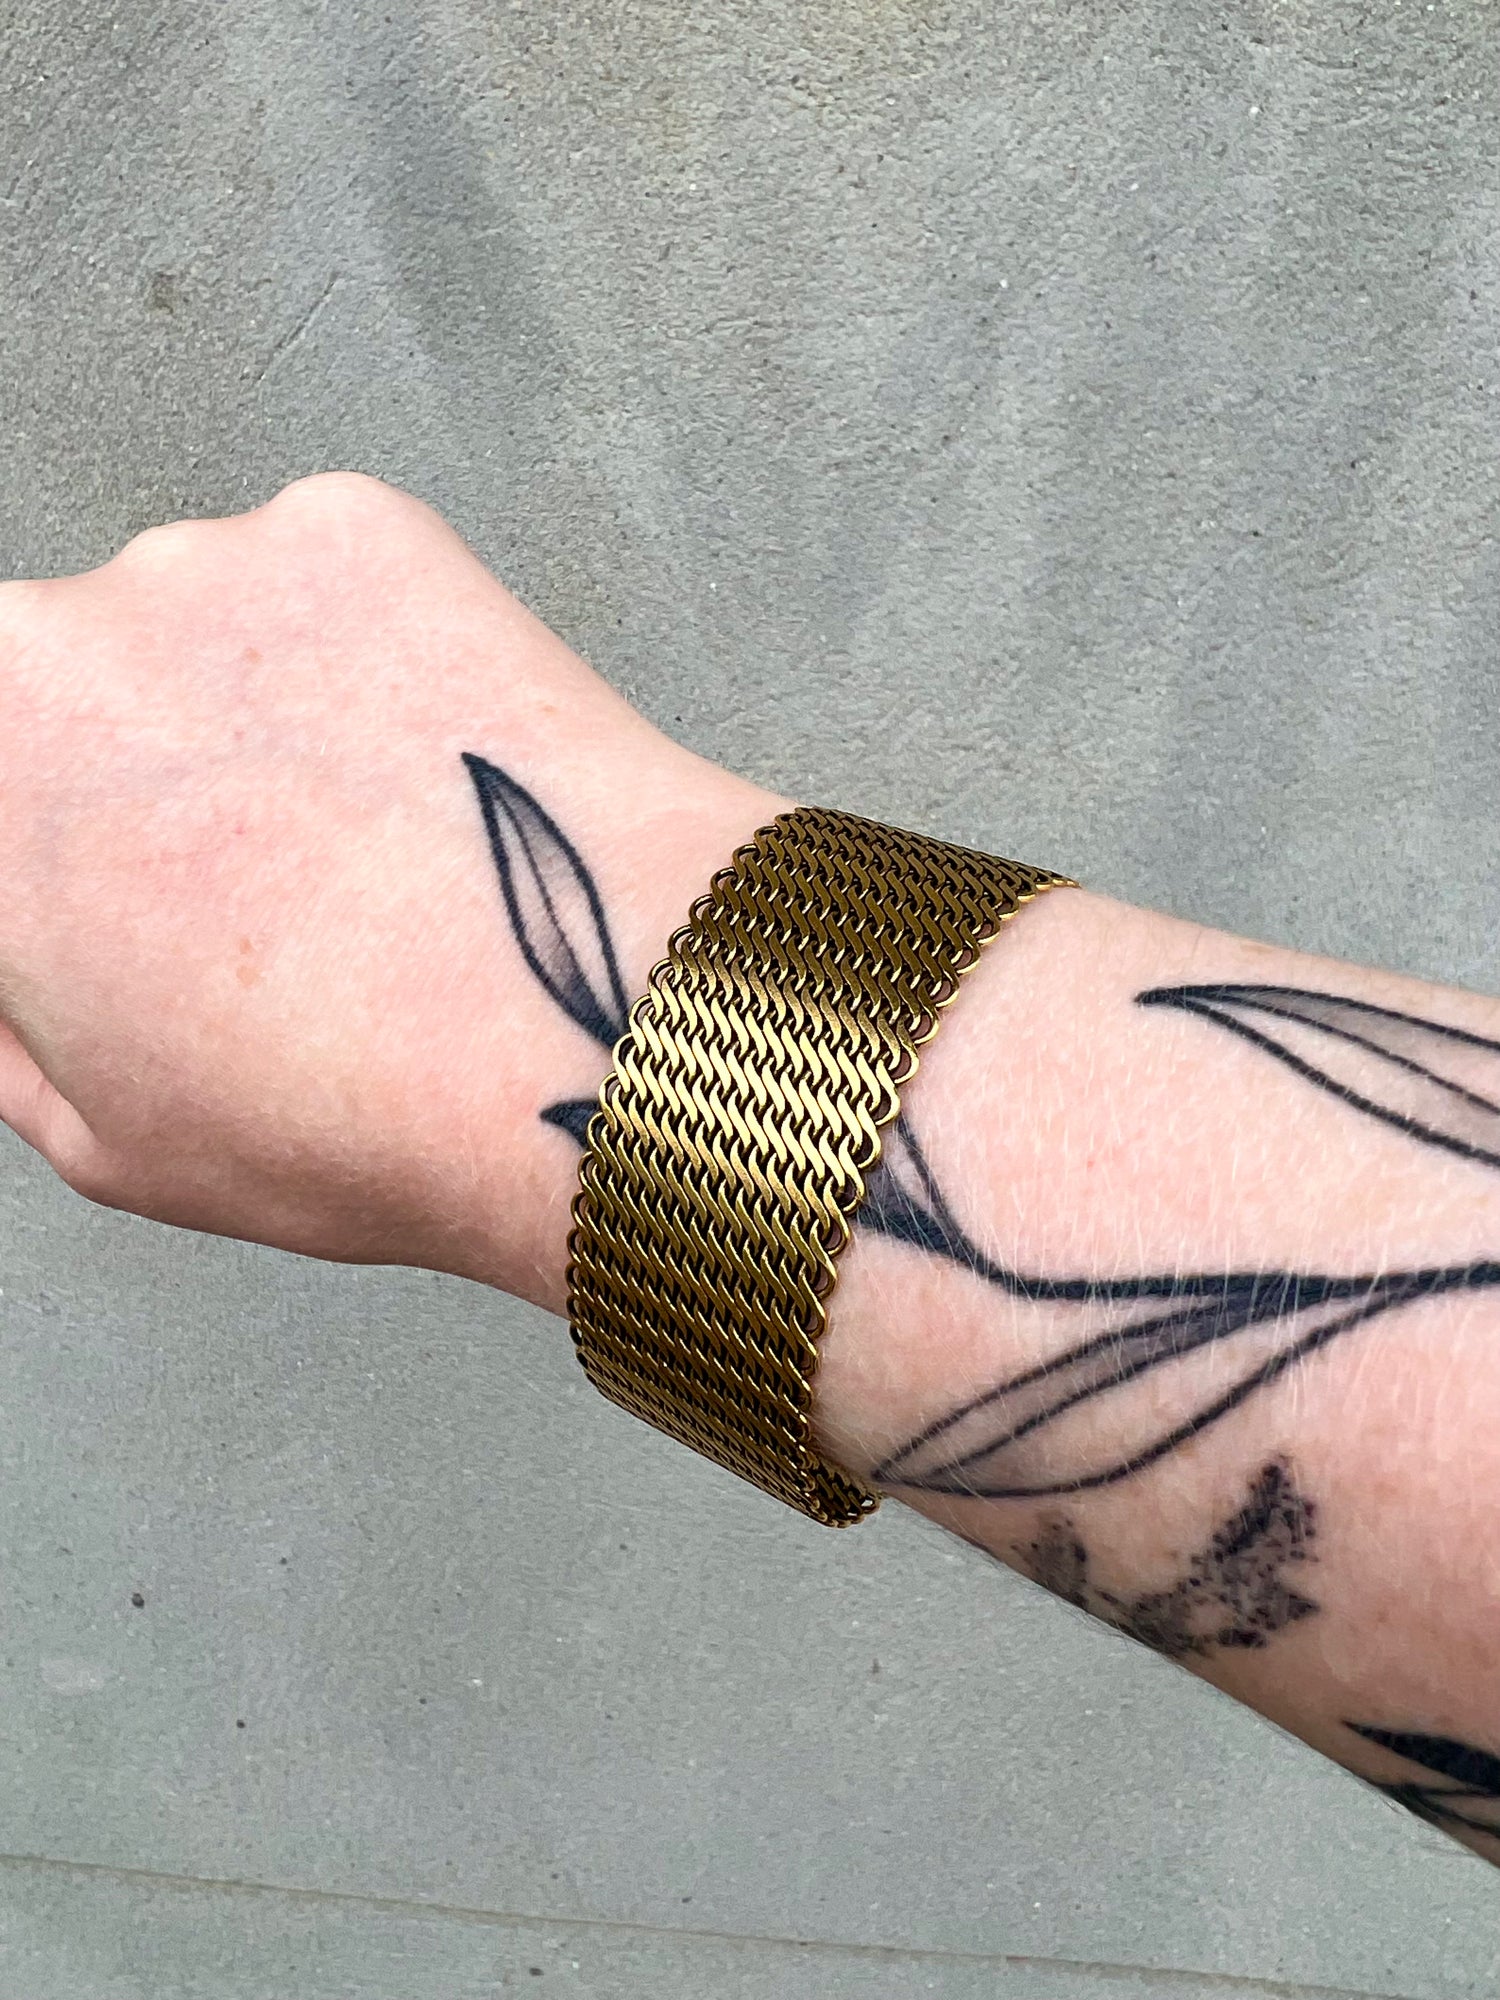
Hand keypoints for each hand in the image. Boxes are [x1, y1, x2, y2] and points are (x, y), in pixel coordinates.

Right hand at [0, 473, 773, 1297]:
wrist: (579, 1026)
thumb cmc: (354, 1104)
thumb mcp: (105, 1135)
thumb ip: (14, 1026)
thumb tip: (17, 978)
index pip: (8, 797)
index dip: (71, 859)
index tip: (124, 891)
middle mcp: (47, 645)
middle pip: (79, 697)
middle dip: (145, 778)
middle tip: (255, 884)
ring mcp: (205, 563)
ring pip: (209, 633)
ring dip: (262, 711)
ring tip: (374, 842)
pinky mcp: (349, 525)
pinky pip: (335, 587)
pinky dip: (375, 656)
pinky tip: (430, 771)